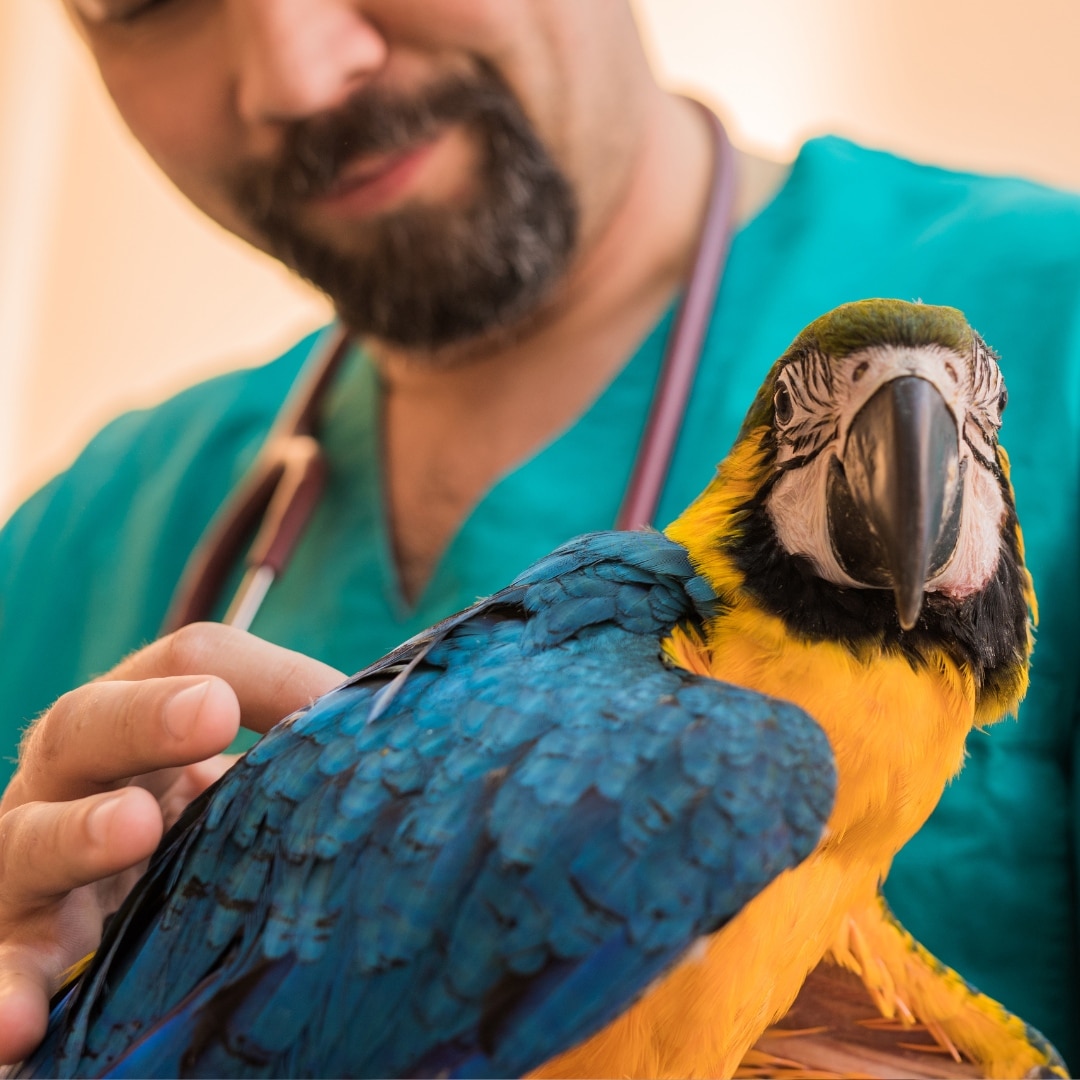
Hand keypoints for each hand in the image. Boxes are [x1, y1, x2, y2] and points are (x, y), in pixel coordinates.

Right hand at [0, 623, 343, 1063]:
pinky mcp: (15, 951)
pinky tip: (21, 1028)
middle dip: (147, 716)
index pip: (189, 660)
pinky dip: (3, 995)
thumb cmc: (203, 834)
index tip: (336, 702)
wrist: (114, 921)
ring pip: (31, 836)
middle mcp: (73, 778)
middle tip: (208, 713)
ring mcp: (32, 864)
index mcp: (140, 723)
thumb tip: (405, 742)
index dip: (262, 670)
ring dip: (78, 832)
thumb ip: (298, 762)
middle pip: (89, 722)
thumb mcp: (243, 787)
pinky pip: (1, 968)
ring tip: (133, 831)